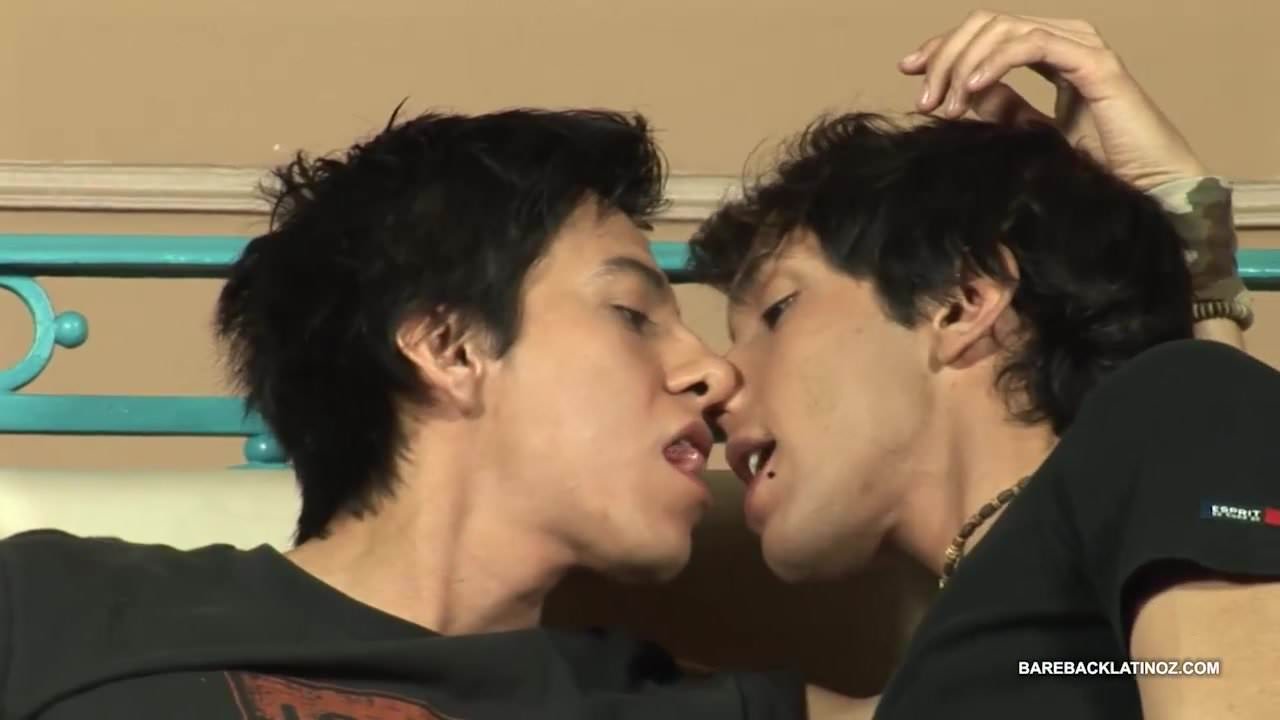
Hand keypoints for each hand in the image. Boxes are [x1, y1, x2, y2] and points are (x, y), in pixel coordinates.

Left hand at [898, 11, 1206, 190]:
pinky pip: (1033, 44)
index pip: (984, 33)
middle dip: (946, 56)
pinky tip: (972, 88)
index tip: (908, 70)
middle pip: (987, 23)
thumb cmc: (1092, 168)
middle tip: (925, 100)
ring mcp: (1081, 45)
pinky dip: (996, 61)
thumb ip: (999, 108)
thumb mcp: (1027, 135)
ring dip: (963, 63)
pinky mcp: (1095, 62)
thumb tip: (956, 92)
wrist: (1143, 188)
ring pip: (1004, 28)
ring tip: (945, 104)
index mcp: (1048, 52)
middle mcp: (1064, 39)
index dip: (942, 46)